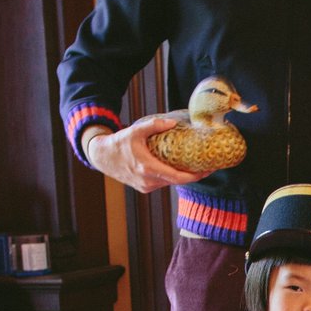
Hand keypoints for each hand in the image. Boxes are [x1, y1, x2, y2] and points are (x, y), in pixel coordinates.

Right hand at [84, 116, 210, 193]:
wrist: (102, 157)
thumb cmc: (119, 143)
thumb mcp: (135, 131)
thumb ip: (154, 125)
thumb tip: (173, 122)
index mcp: (148, 169)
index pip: (178, 178)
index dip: (196, 176)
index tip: (208, 169)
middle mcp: (148, 181)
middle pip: (178, 181)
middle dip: (195, 175)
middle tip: (209, 165)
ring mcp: (146, 186)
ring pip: (170, 182)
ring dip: (184, 176)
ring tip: (199, 165)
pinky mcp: (144, 188)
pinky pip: (163, 183)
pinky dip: (173, 176)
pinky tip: (181, 168)